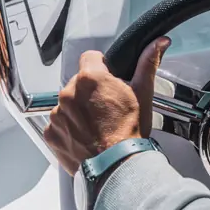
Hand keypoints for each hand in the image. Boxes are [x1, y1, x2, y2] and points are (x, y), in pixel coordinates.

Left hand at [44, 37, 170, 173]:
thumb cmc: (129, 132)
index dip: (101, 67)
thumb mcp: (143, 94)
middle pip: (79, 82)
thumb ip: (148, 63)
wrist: (115, 167)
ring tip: (97, 124)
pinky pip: (58, 123)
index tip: (108, 79)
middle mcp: (69, 92)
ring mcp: (58, 114)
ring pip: (68, 103)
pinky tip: (86, 135)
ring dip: (79, 109)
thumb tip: (158, 43)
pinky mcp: (51, 132)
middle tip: (107, 107)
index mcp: (91, 78)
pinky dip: (69, 127)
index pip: (90, 57)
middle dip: (91, 91)